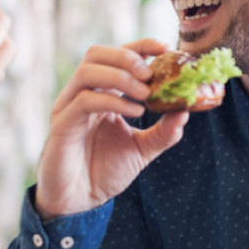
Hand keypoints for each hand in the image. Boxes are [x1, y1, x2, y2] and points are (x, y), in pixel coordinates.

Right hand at [34, 39, 188, 218]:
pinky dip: (113, 100)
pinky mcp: (62, 124)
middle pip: (96, 53)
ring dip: (121, 76)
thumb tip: (186, 110)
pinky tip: (135, 112)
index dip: (140, 46)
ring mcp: (69, 106)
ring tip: (145, 94)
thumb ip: (163, 132)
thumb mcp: (142, 150)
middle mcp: (82, 94)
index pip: (117, 56)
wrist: (79, 201)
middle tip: (151, 73)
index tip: (165, 48)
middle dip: (127, 56)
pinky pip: (84, 100)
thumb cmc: (104, 172)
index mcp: (100, 93)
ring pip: (88, 70)